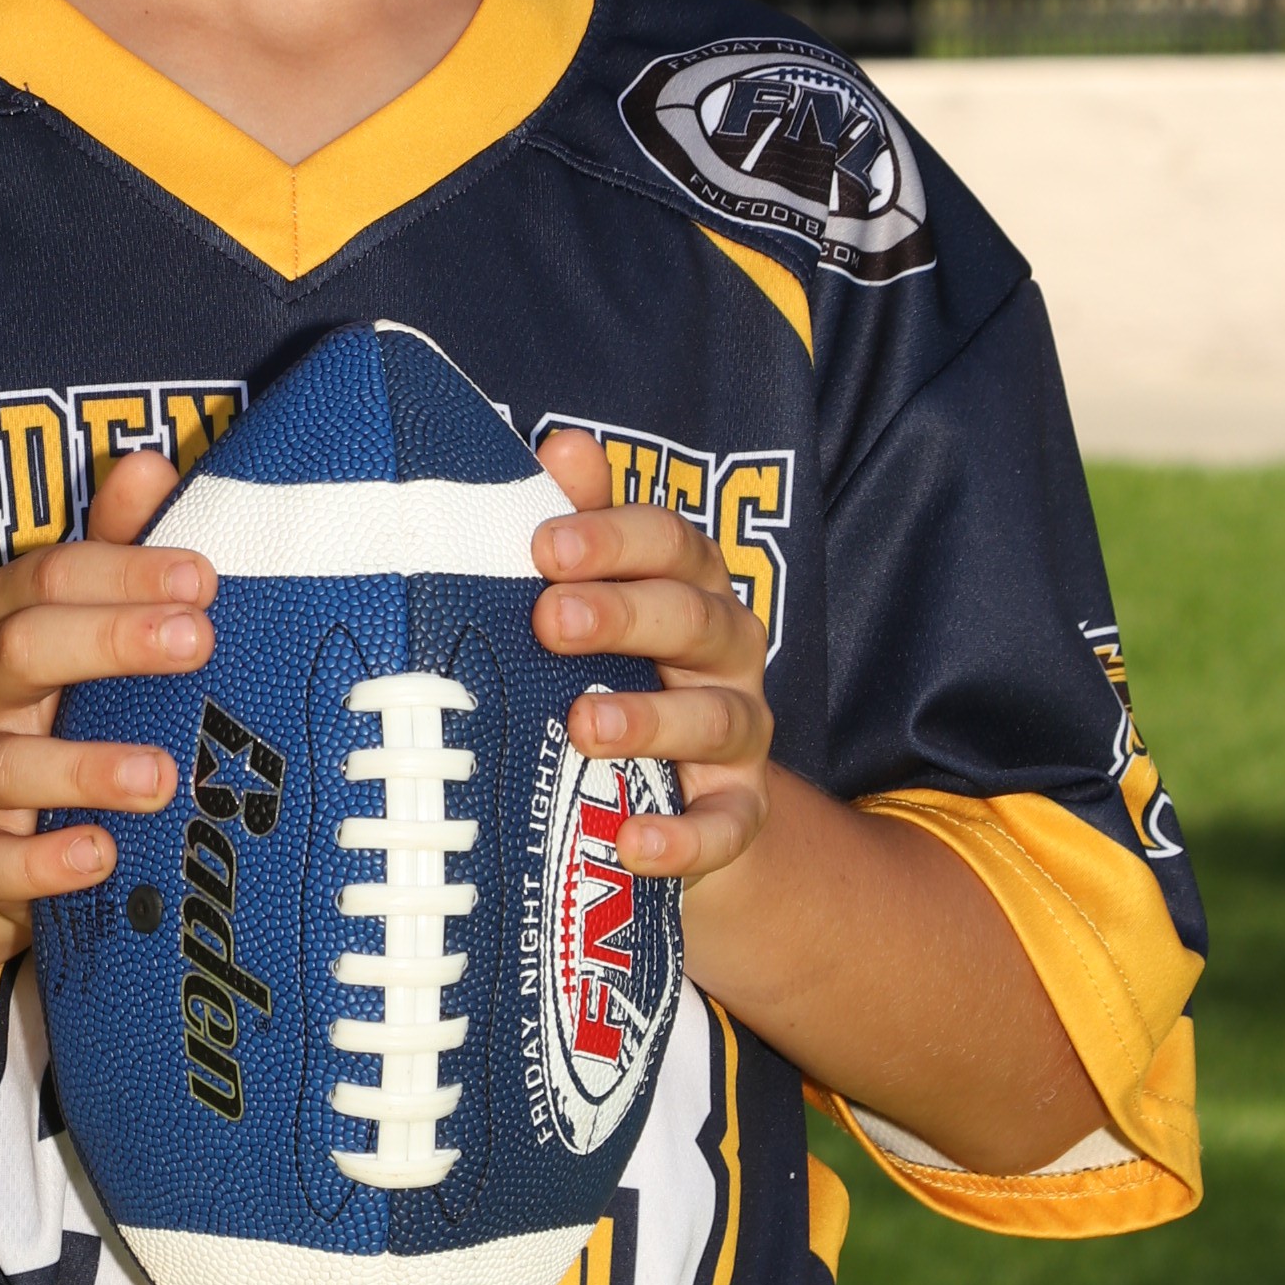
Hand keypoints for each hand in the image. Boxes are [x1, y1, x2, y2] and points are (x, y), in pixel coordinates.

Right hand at [0, 445, 211, 933]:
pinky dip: (40, 863)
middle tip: (198, 644)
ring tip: (159, 775)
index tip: (204, 578)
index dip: (125, 571)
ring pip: (5, 763)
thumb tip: (148, 462)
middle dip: (108, 641)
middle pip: (22, 649)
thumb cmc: (70, 700)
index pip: (52, 574)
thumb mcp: (87, 619)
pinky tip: (98, 856)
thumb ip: (117, 547)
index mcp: (12, 617)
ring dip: (83, 766)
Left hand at [530, 429, 773, 884]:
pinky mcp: (739, 811)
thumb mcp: (600, 593)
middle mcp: (726, 651)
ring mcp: (738, 733)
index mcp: (689, 585)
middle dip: (624, 616)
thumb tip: (563, 443)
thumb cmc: (616, 667)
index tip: (545, 544)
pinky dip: (686, 837)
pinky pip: (728, 825)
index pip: (672, 543)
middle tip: (549, 620)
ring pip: (715, 718)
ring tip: (584, 725)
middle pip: (693, 619)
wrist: (666, 793)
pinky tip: (634, 842)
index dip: (613, 538)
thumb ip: (586, 521)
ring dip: (651, 720)